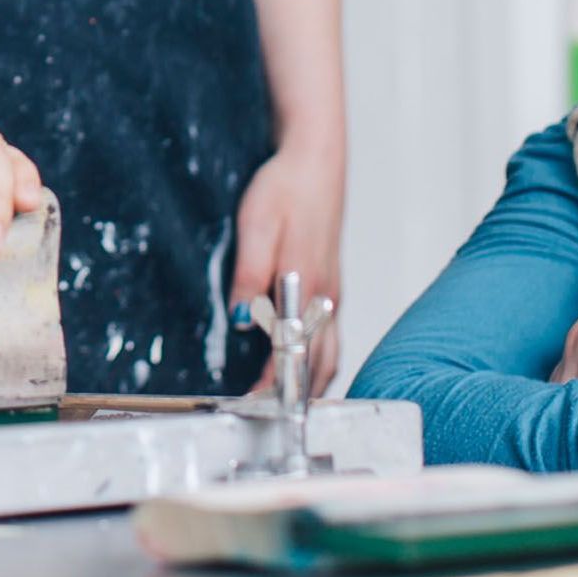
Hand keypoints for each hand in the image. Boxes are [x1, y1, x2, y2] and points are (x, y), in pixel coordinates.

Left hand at [231, 144, 345, 391]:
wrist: (316, 159)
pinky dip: (320, 362)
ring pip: (329, 354)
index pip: (293, 352)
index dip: (275, 384)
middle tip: (265, 416)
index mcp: (307, 287)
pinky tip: (305, 368)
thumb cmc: (286, 187)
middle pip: (317, 363)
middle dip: (293, 394)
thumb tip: (245, 319)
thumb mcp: (257, 225)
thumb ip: (250, 274)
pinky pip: (331, 338)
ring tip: (285, 405)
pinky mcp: (332, 287)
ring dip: (310, 383)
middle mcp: (326, 297)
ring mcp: (332, 294)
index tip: (255, 406)